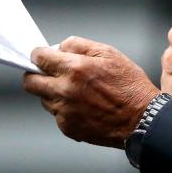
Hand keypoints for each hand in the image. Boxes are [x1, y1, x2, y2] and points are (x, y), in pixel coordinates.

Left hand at [23, 36, 159, 147]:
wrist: (141, 119)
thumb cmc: (129, 86)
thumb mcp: (110, 54)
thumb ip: (80, 45)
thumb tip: (60, 47)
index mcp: (75, 68)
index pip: (40, 58)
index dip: (38, 55)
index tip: (41, 56)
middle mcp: (65, 90)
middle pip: (30, 82)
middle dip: (36, 74)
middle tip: (48, 73)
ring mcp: (64, 111)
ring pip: (44, 99)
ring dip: (53, 92)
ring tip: (77, 91)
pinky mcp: (67, 127)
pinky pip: (57, 114)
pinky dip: (65, 108)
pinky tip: (84, 106)